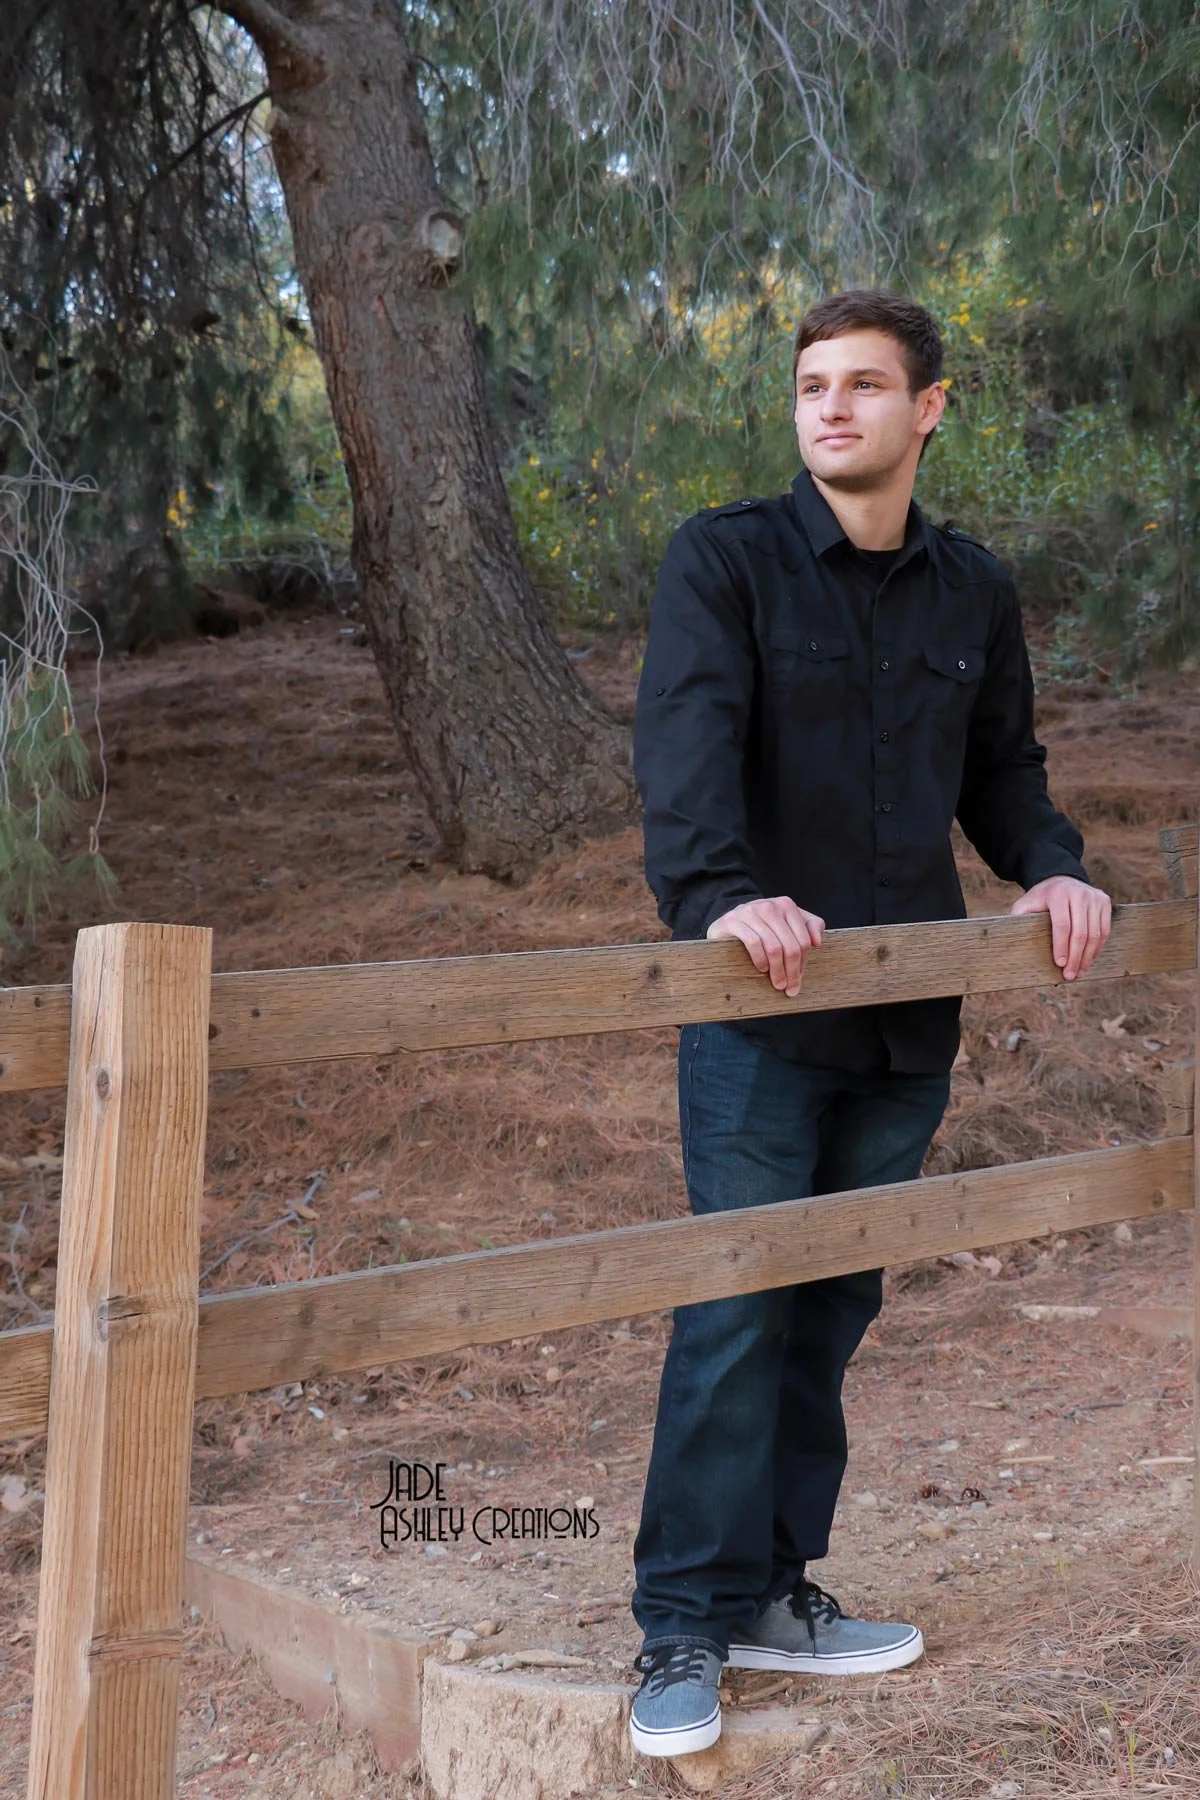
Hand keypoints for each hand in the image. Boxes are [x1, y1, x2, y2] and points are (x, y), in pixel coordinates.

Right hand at [706, 897, 824, 996]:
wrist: (729, 921)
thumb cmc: (762, 926)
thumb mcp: (787, 923)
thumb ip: (809, 926)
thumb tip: (817, 942)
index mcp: (786, 905)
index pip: (803, 940)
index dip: (803, 963)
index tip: (799, 980)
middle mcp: (769, 906)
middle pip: (790, 946)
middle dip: (792, 971)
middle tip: (789, 988)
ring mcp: (750, 912)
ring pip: (773, 947)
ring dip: (777, 970)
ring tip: (777, 983)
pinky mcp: (733, 921)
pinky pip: (753, 943)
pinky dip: (760, 959)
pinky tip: (762, 968)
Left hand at [1009, 876, 1111, 980]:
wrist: (1061, 880)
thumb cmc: (1041, 899)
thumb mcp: (1025, 904)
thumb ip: (1019, 918)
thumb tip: (1011, 940)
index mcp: (1058, 894)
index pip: (1062, 925)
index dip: (1061, 946)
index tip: (1059, 964)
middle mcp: (1079, 893)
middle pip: (1080, 932)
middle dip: (1075, 957)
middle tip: (1070, 976)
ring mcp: (1094, 897)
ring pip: (1095, 934)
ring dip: (1087, 957)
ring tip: (1079, 972)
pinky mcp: (1105, 901)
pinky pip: (1104, 930)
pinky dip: (1097, 947)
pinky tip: (1089, 959)